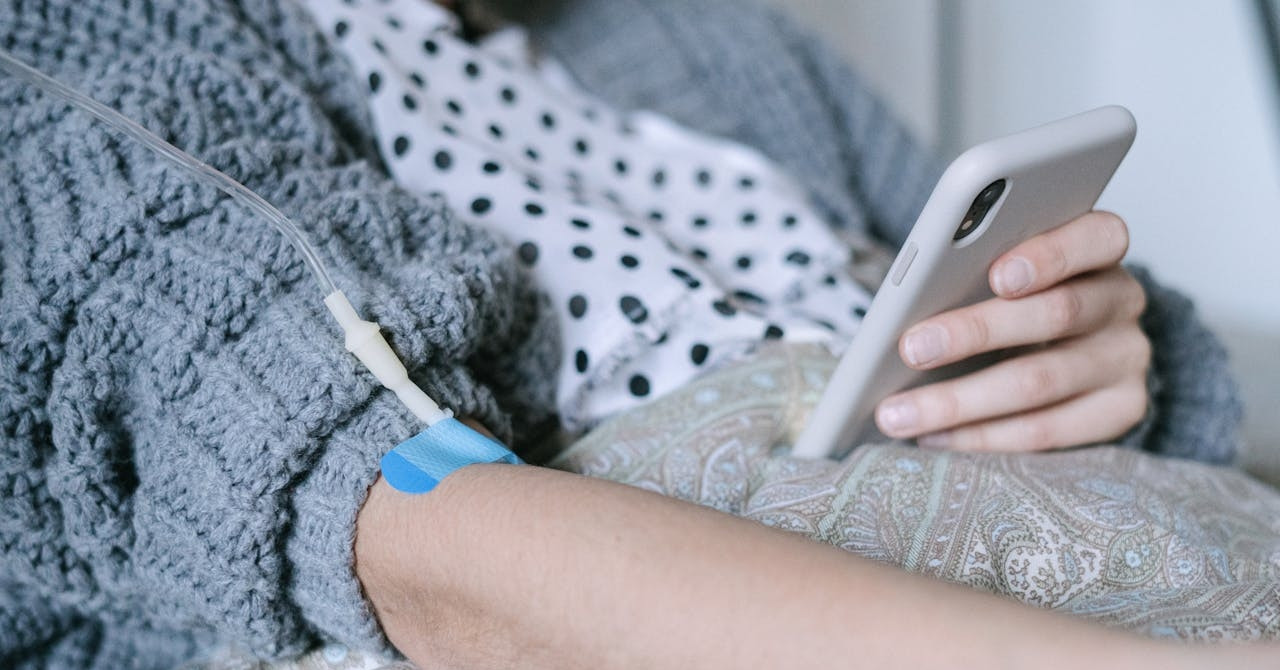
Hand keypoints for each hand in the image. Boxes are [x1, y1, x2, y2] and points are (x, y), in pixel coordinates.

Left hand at [874, 211, 1151, 451]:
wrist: (1068, 348)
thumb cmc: (1014, 296)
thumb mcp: (1001, 268)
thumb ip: (975, 268)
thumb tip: (911, 301)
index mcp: (1098, 246)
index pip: (1096, 237)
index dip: (1049, 256)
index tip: (997, 276)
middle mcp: (1122, 300)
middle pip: (1056, 313)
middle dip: (975, 332)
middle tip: (911, 349)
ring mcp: (1126, 359)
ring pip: (1040, 382)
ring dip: (959, 401)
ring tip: (898, 414)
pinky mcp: (1120, 411)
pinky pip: (1044, 431)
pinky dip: (980, 436)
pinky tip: (933, 436)